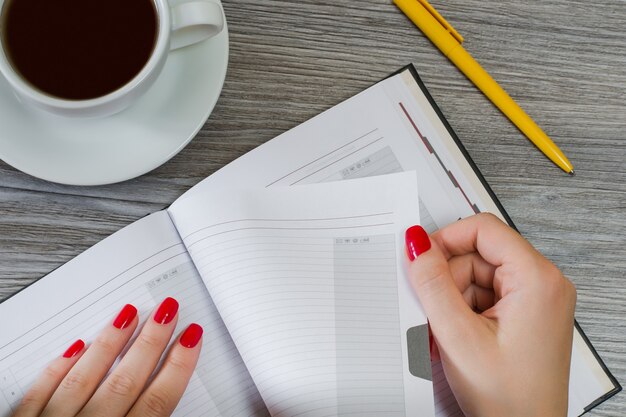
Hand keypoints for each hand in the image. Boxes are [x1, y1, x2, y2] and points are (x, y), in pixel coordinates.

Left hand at [13, 297, 202, 416]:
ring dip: (111, 343)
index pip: (157, 402)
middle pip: (126, 381)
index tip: (192, 338)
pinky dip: (58, 369)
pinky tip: (74, 347)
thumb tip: (170, 399)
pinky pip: (40, 393)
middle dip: (152, 342)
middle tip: (168, 310)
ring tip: (129, 313)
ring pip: (86, 378)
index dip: (178, 367)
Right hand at [405, 213, 575, 416]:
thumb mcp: (458, 336)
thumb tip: (417, 244)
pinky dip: (461, 312)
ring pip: (475, 276)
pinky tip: (455, 338)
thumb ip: (433, 284)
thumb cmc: (510, 399)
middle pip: (477, 255)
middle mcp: (542, 284)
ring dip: (451, 301)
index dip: (446, 239)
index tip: (421, 259)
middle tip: (433, 313)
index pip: (483, 229)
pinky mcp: (523, 314)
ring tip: (445, 334)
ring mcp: (534, 300)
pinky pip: (482, 296)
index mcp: (538, 280)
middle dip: (447, 282)